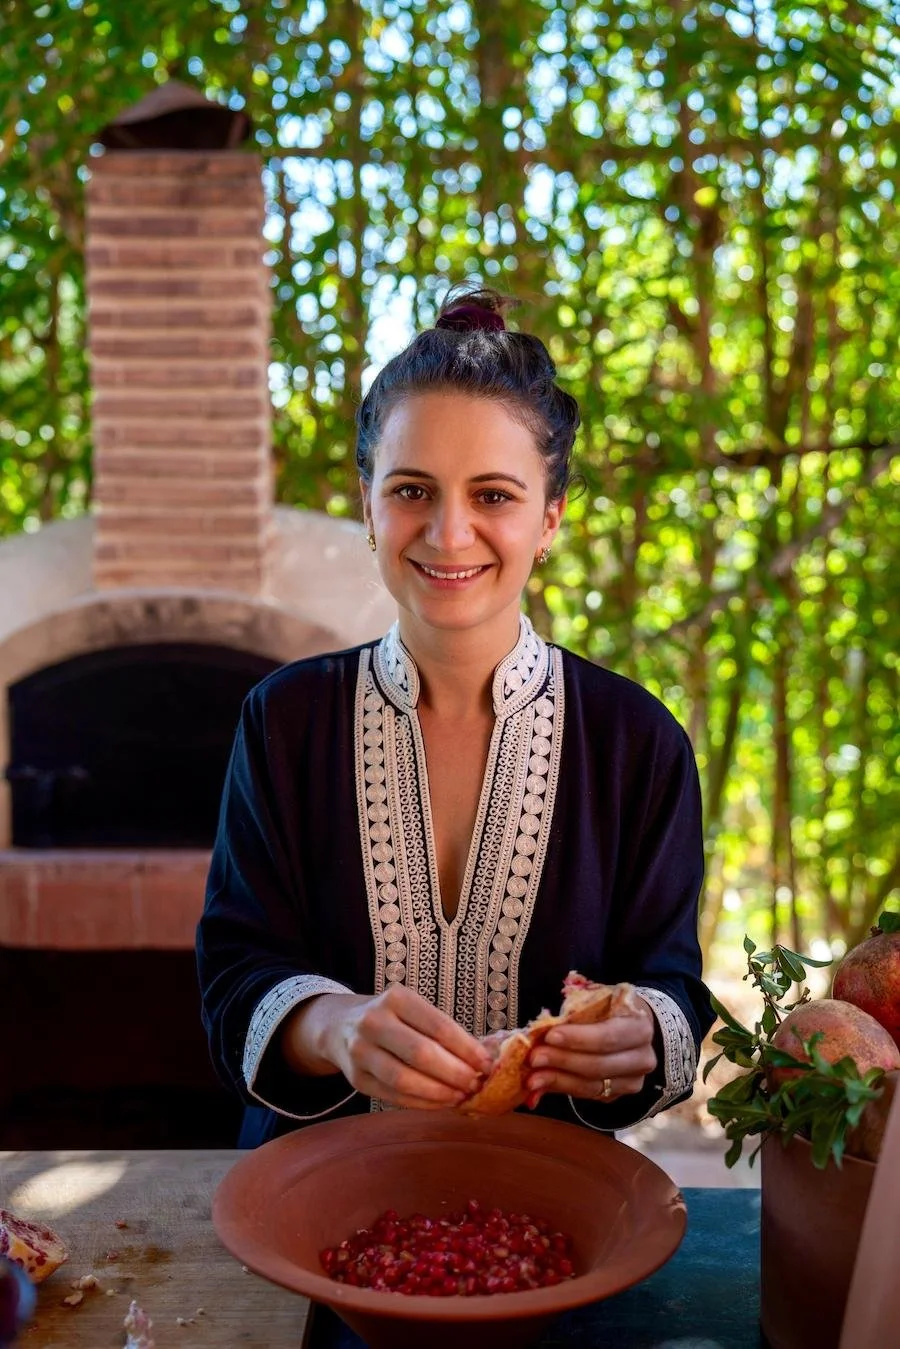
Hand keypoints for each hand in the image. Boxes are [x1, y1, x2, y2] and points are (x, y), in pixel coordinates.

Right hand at [283, 985, 493, 1110]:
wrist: (340, 1026)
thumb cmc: (391, 1018)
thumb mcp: (413, 1009)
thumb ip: (442, 1031)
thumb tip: (482, 1059)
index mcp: (396, 999)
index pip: (438, 1026)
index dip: (467, 1048)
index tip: (486, 1063)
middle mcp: (374, 1022)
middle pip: (421, 1054)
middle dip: (455, 1074)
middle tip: (476, 1085)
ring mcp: (361, 1052)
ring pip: (405, 1080)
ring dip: (439, 1093)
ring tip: (460, 1096)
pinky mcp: (357, 1079)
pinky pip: (394, 1097)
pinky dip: (422, 1103)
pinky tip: (440, 1103)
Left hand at [525, 998, 656, 1105]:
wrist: (630, 1026)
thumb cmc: (609, 1009)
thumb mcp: (597, 999)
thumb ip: (575, 1011)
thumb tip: (543, 1026)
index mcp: (640, 1027)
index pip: (608, 1037)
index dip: (578, 1038)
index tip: (550, 1035)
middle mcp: (642, 1058)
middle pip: (599, 1065)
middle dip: (562, 1061)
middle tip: (534, 1057)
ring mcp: (632, 1081)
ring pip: (592, 1086)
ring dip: (557, 1081)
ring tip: (531, 1078)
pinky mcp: (617, 1095)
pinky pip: (586, 1095)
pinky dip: (561, 1089)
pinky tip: (540, 1085)